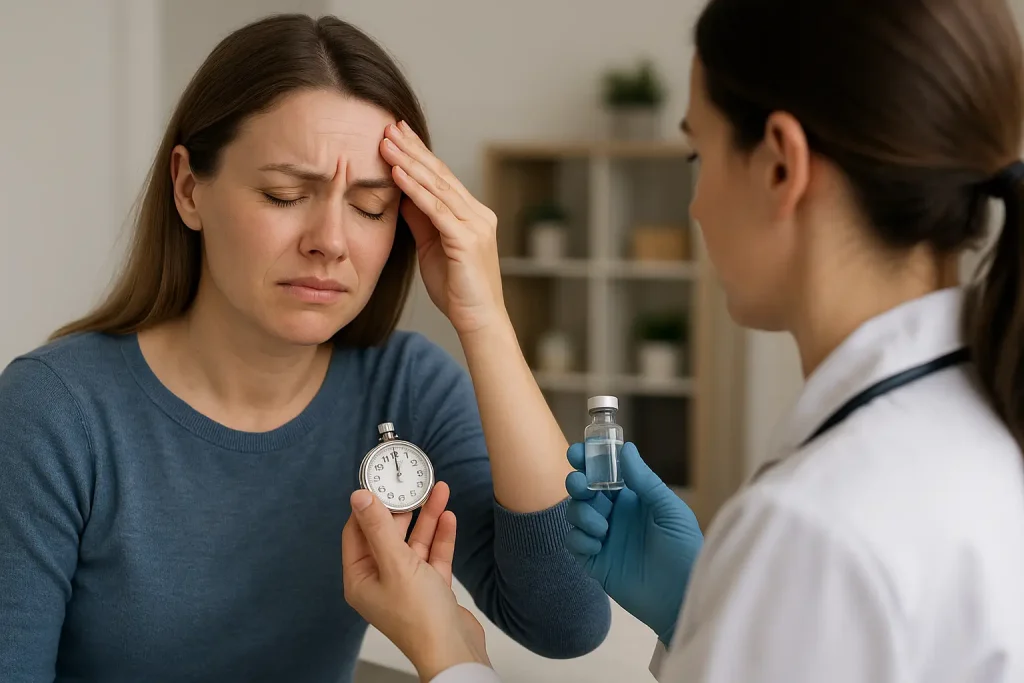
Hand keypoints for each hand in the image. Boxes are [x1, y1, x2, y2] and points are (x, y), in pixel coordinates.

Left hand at [342, 482, 490, 680]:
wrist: (454, 650)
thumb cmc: (420, 618)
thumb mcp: (397, 564)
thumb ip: (379, 528)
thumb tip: (359, 498)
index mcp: (361, 579)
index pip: (358, 533)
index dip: (368, 506)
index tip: (379, 482)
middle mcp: (380, 580)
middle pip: (388, 534)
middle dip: (403, 508)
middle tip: (411, 483)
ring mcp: (406, 584)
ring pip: (414, 542)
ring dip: (427, 517)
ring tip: (438, 490)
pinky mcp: (430, 586)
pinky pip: (433, 554)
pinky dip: (440, 536)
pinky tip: (448, 516)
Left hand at [380, 121, 504, 335]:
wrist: (478, 321)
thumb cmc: (456, 290)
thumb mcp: (432, 247)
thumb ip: (421, 220)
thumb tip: (402, 193)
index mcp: (472, 215)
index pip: (442, 177)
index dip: (419, 153)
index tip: (398, 133)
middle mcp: (478, 215)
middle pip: (440, 174)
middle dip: (413, 148)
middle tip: (389, 125)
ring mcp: (476, 226)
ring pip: (437, 187)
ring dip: (409, 162)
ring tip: (386, 143)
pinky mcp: (467, 240)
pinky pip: (436, 209)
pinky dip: (415, 189)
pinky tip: (398, 173)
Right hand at [564, 442, 703, 643]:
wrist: (680, 596)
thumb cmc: (684, 550)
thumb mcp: (670, 510)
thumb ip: (645, 480)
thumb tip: (627, 448)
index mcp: (633, 497)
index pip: (605, 472)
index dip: (588, 460)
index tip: (577, 452)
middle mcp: (614, 514)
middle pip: (583, 489)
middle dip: (577, 482)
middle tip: (581, 485)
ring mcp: (603, 537)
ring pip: (575, 512)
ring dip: (582, 514)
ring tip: (602, 528)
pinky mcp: (594, 560)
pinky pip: (573, 541)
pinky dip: (581, 539)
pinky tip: (599, 546)